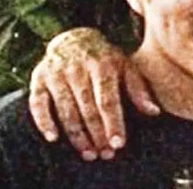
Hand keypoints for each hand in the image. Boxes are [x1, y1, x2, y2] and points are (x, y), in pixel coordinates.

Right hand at [28, 28, 158, 159]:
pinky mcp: (39, 78)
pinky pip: (37, 103)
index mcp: (102, 65)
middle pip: (87, 108)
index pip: (107, 99)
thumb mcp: (125, 67)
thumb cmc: (105, 59)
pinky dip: (44, 121)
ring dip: (77, 135)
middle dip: (97, 134)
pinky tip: (53, 138)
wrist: (73, 38)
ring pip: (66, 110)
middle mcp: (77, 68)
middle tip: (105, 155)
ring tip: (88, 153)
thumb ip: (138, 90)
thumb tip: (154, 112)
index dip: (113, 123)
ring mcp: (56, 73)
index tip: (118, 144)